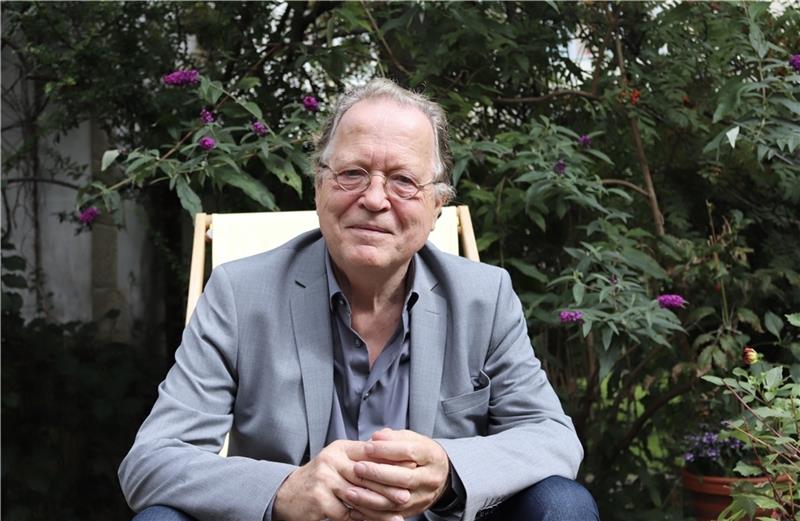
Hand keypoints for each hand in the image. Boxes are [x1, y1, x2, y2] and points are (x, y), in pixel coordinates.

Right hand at [272, 439, 410, 520]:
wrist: (287, 495)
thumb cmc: (320, 480)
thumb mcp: (338, 463)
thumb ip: (360, 460)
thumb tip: (394, 463)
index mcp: (340, 449)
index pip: (370, 452)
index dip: (391, 460)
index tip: (411, 468)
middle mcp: (331, 460)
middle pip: (366, 475)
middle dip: (388, 487)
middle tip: (407, 496)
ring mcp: (324, 480)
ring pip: (358, 496)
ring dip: (379, 508)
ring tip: (396, 515)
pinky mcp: (319, 500)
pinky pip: (346, 513)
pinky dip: (362, 520)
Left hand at [345, 429, 449, 520]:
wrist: (440, 475)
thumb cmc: (419, 453)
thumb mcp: (411, 439)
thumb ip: (393, 437)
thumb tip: (375, 438)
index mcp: (431, 456)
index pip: (410, 452)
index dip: (387, 450)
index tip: (367, 447)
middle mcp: (430, 479)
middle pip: (405, 478)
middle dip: (378, 474)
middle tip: (357, 468)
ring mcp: (423, 497)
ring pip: (397, 501)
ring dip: (371, 498)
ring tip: (350, 492)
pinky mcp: (414, 511)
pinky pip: (392, 516)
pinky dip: (372, 513)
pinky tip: (355, 508)